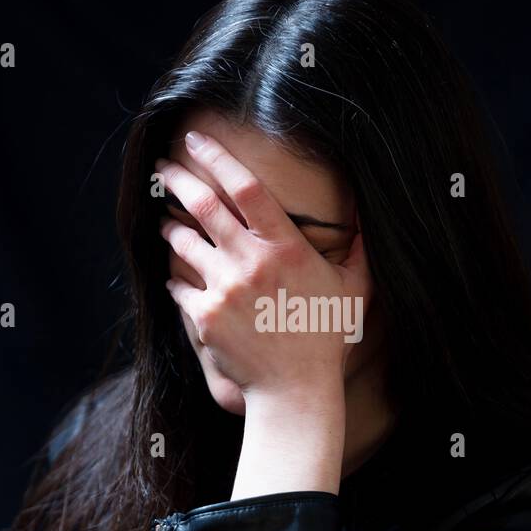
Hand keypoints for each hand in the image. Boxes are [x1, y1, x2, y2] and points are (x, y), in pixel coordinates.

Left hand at [156, 131, 369, 407]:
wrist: (295, 390)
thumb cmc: (325, 338)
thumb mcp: (353, 289)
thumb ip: (358, 249)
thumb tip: (367, 217)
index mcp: (285, 247)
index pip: (245, 187)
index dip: (217, 157)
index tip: (196, 140)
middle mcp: (250, 262)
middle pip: (203, 204)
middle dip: (177, 179)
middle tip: (163, 168)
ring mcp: (224, 289)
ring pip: (183, 242)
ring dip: (171, 226)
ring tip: (166, 220)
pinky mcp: (204, 316)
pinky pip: (177, 285)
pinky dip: (173, 276)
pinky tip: (174, 273)